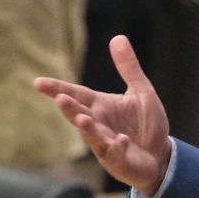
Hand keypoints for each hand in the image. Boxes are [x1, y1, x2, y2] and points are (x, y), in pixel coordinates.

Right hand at [35, 35, 170, 194]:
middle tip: (60, 99)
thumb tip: (118, 37)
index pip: (77, 94)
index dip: (58, 89)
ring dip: (87, 128)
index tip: (38, 83)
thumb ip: (129, 68)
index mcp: (101, 106)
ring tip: (81, 119)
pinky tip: (122, 140)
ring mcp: (106, 144)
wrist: (160, 155)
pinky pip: (117, 153)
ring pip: (93, 135)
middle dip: (70, 108)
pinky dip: (118, 146)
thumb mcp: (142, 92)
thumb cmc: (147, 124)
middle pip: (79, 114)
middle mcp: (99, 124)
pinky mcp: (119, 159)